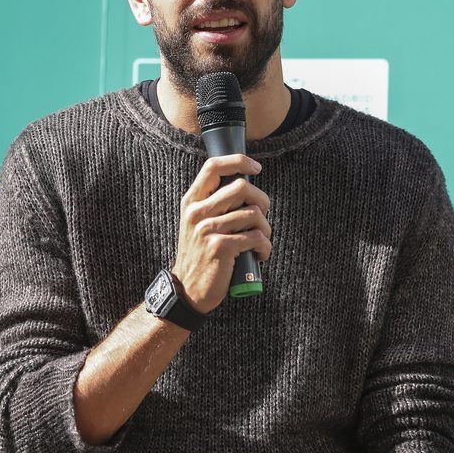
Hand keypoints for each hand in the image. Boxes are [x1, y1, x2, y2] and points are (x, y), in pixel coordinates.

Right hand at [171, 154, 271, 313]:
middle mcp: (197, 212)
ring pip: (254, 213)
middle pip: (241, 187)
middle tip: (262, 217)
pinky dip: (265, 247)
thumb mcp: (197, 224)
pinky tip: (260, 255)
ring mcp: (207, 229)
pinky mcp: (220, 247)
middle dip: (262, 201)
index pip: (213, 166)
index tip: (256, 168)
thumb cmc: (201, 255)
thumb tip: (246, 185)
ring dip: (266, 229)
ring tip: (261, 241)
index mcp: (192, 202)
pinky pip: (256, 237)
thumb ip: (215, 204)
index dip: (238, 161)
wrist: (188, 291)